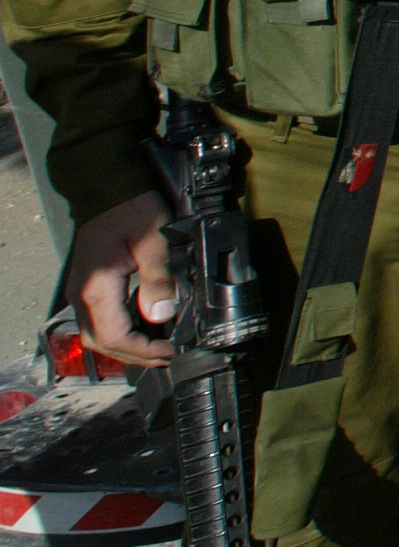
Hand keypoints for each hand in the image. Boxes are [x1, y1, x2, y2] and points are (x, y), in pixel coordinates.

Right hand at [65, 191, 175, 364]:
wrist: (108, 188)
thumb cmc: (130, 209)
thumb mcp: (154, 240)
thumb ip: (158, 279)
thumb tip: (161, 315)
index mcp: (95, 288)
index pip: (115, 337)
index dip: (143, 350)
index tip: (170, 352)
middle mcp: (81, 295)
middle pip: (103, 343)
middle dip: (135, 355)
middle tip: (167, 357)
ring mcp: (82, 292)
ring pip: (98, 335)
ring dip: (127, 346)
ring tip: (158, 349)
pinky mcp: (88, 287)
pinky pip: (100, 321)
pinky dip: (120, 332)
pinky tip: (144, 330)